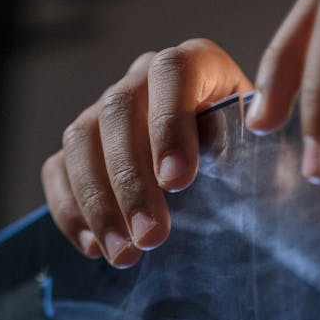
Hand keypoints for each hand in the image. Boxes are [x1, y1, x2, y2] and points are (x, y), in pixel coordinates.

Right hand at [41, 40, 251, 266]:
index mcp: (196, 65)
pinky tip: (95, 248)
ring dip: (98, 204)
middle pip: (118, 113)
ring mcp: (105, 111)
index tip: (177, 182)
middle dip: (132, 182)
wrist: (232, 178)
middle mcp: (143, 79)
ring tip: (123, 254)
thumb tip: (230, 172)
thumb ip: (247, 157)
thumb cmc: (251, 165)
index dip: (170, 125)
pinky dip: (71, 211)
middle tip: (151, 238)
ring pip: (81, 141)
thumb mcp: (261, 157)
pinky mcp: (81, 148)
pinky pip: (58, 170)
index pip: (172, 74)